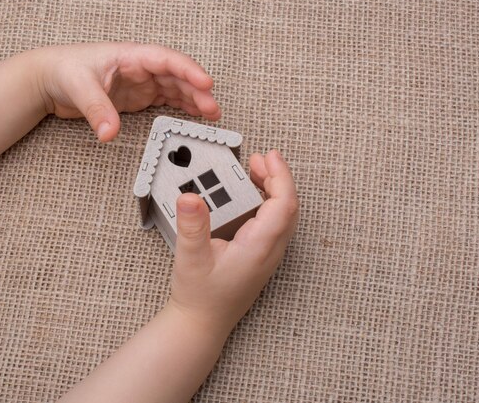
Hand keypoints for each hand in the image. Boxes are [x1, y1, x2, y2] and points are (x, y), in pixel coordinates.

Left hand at [32, 42, 220, 141]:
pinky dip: (181, 107)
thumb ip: (97, 110)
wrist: (49, 79)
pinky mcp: (137, 96)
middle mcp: (139, 67)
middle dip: (197, 91)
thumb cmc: (64, 70)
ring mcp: (140, 82)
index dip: (188, 70)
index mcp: (130, 55)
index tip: (205, 82)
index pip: (166, 59)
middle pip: (176, 76)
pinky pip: (165, 100)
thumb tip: (109, 133)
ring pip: (174, 88)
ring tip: (211, 116)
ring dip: (193, 100)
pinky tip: (193, 117)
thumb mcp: (80, 88)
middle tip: (212, 109)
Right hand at [168, 150, 298, 333]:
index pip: (283, 204)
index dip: (281, 176)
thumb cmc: (200, 296)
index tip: (270, 156)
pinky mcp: (261, 256)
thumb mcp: (191, 258)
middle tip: (258, 159)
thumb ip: (192, 226)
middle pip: (288, 207)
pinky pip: (274, 223)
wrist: (202, 323)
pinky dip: (268, 203)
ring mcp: (268, 255)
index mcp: (259, 247)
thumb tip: (190, 197)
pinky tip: (250, 196)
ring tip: (254, 171)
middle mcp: (270, 251)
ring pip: (283, 215)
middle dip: (277, 178)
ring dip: (273, 189)